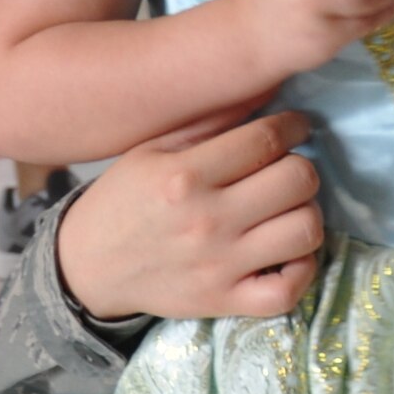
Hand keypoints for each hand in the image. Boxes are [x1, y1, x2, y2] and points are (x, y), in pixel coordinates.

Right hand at [56, 104, 324, 320]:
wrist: (86, 267)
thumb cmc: (124, 200)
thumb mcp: (152, 149)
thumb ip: (209, 122)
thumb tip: (268, 91)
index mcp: (185, 176)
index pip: (266, 140)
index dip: (293, 126)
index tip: (295, 127)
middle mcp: (206, 220)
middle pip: (298, 181)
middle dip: (301, 168)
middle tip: (286, 171)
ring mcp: (219, 265)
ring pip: (306, 230)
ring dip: (306, 214)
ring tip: (286, 210)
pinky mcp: (224, 301)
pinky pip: (290, 289)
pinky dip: (302, 269)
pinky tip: (287, 252)